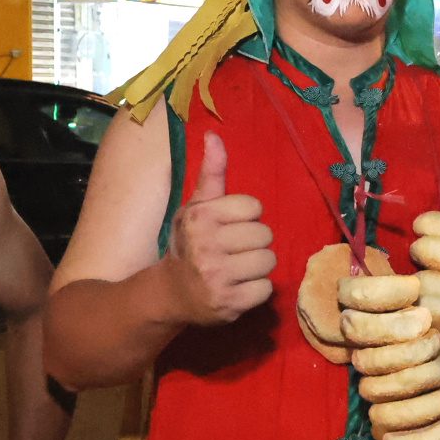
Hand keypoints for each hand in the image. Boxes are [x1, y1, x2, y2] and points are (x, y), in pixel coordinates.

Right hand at [164, 132, 275, 324]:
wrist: (171, 293)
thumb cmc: (190, 243)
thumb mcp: (197, 206)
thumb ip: (211, 173)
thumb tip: (213, 135)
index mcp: (201, 217)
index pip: (254, 207)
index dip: (246, 217)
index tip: (229, 227)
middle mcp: (206, 245)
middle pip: (265, 234)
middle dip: (253, 243)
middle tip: (233, 251)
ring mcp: (217, 277)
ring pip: (269, 260)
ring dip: (257, 266)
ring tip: (237, 269)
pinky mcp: (229, 304)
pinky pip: (266, 288)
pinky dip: (256, 290)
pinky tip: (238, 288)